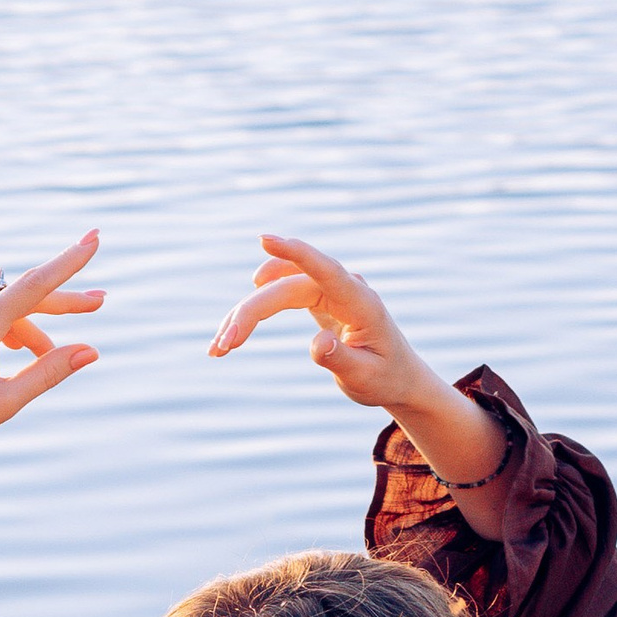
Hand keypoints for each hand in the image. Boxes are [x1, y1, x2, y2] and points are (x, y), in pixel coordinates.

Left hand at [0, 232, 103, 557]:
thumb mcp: (6, 401)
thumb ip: (49, 371)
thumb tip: (91, 351)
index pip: (34, 286)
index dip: (68, 262)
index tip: (93, 238)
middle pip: (20, 300)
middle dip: (58, 305)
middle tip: (97, 304)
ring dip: (22, 331)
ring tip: (37, 358)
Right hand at [206, 232, 435, 413]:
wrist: (397, 376)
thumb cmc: (384, 378)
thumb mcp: (364, 378)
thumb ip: (341, 360)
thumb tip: (316, 343)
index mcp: (360, 303)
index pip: (324, 270)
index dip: (295, 253)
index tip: (264, 238)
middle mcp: (344, 288)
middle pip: (286, 288)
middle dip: (250, 313)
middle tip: (222, 347)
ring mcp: (330, 288)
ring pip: (277, 290)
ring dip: (245, 313)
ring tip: (219, 347)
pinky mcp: (318, 295)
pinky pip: (280, 293)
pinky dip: (255, 311)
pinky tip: (233, 327)